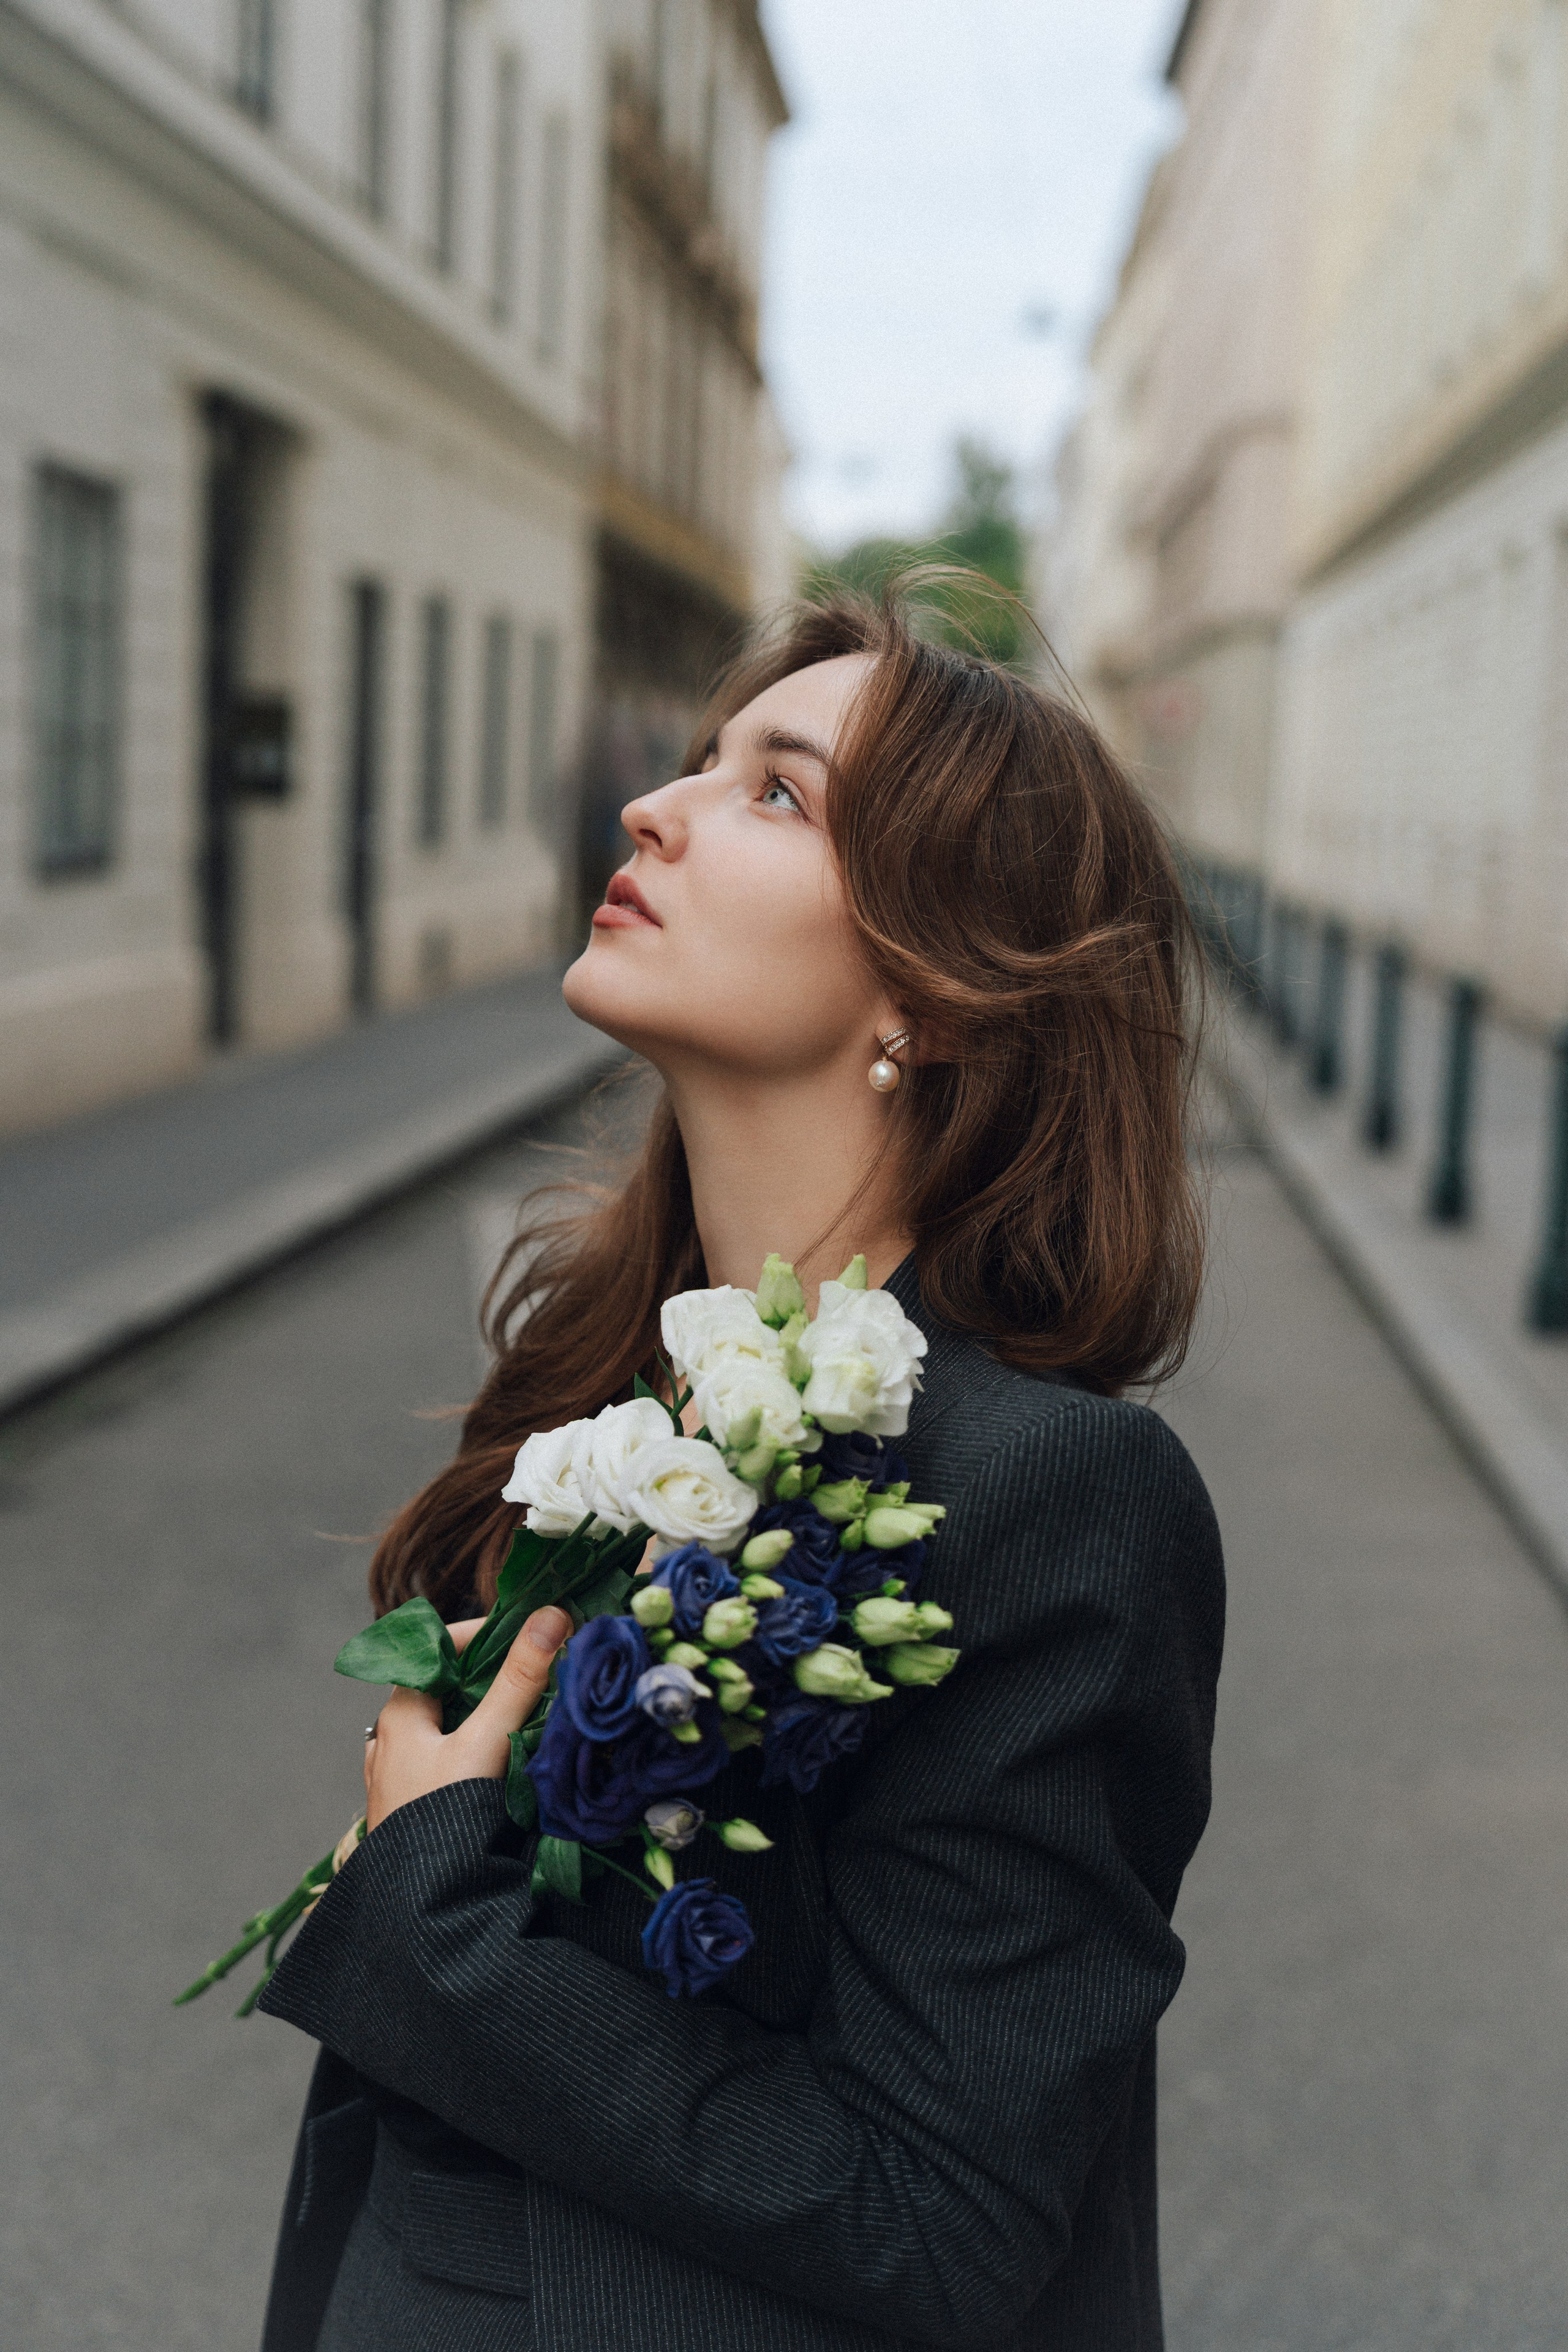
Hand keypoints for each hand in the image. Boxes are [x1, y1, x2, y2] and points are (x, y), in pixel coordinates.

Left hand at [362, 1605, 571, 1830]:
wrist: (415, 1908)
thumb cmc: (443, 1819)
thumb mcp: (485, 1742)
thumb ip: (519, 1681)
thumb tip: (552, 1615)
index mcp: (399, 1713)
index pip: (437, 1648)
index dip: (484, 1634)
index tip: (527, 1636)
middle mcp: (390, 1740)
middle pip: (441, 1687)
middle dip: (489, 1677)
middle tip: (535, 1678)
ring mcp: (397, 1776)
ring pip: (441, 1726)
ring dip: (480, 1716)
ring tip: (524, 1719)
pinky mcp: (409, 1808)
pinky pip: (440, 1762)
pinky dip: (471, 1751)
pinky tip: (499, 1767)